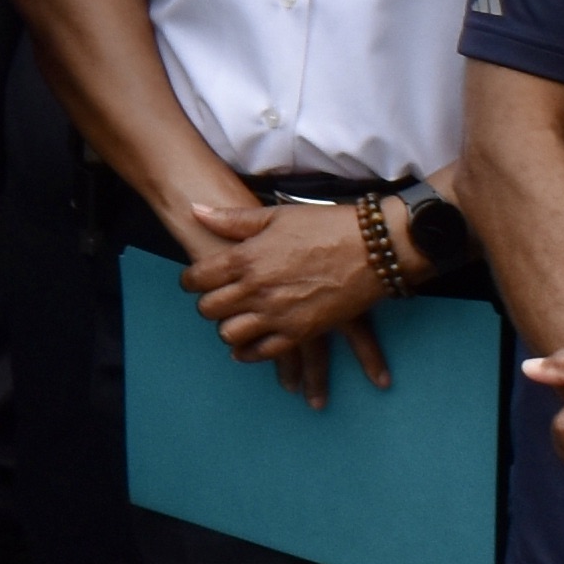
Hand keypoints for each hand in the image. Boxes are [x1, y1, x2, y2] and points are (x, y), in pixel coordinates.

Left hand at [182, 190, 396, 409]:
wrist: (374, 249)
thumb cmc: (326, 226)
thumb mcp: (277, 216)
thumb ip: (232, 219)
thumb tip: (196, 210)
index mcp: (247, 258)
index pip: (198, 278)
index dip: (190, 281)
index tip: (192, 282)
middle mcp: (256, 289)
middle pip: (209, 309)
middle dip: (207, 304)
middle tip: (213, 299)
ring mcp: (277, 314)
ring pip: (230, 334)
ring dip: (227, 328)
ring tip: (232, 320)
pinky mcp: (300, 332)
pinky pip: (262, 352)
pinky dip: (249, 353)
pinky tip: (246, 347)